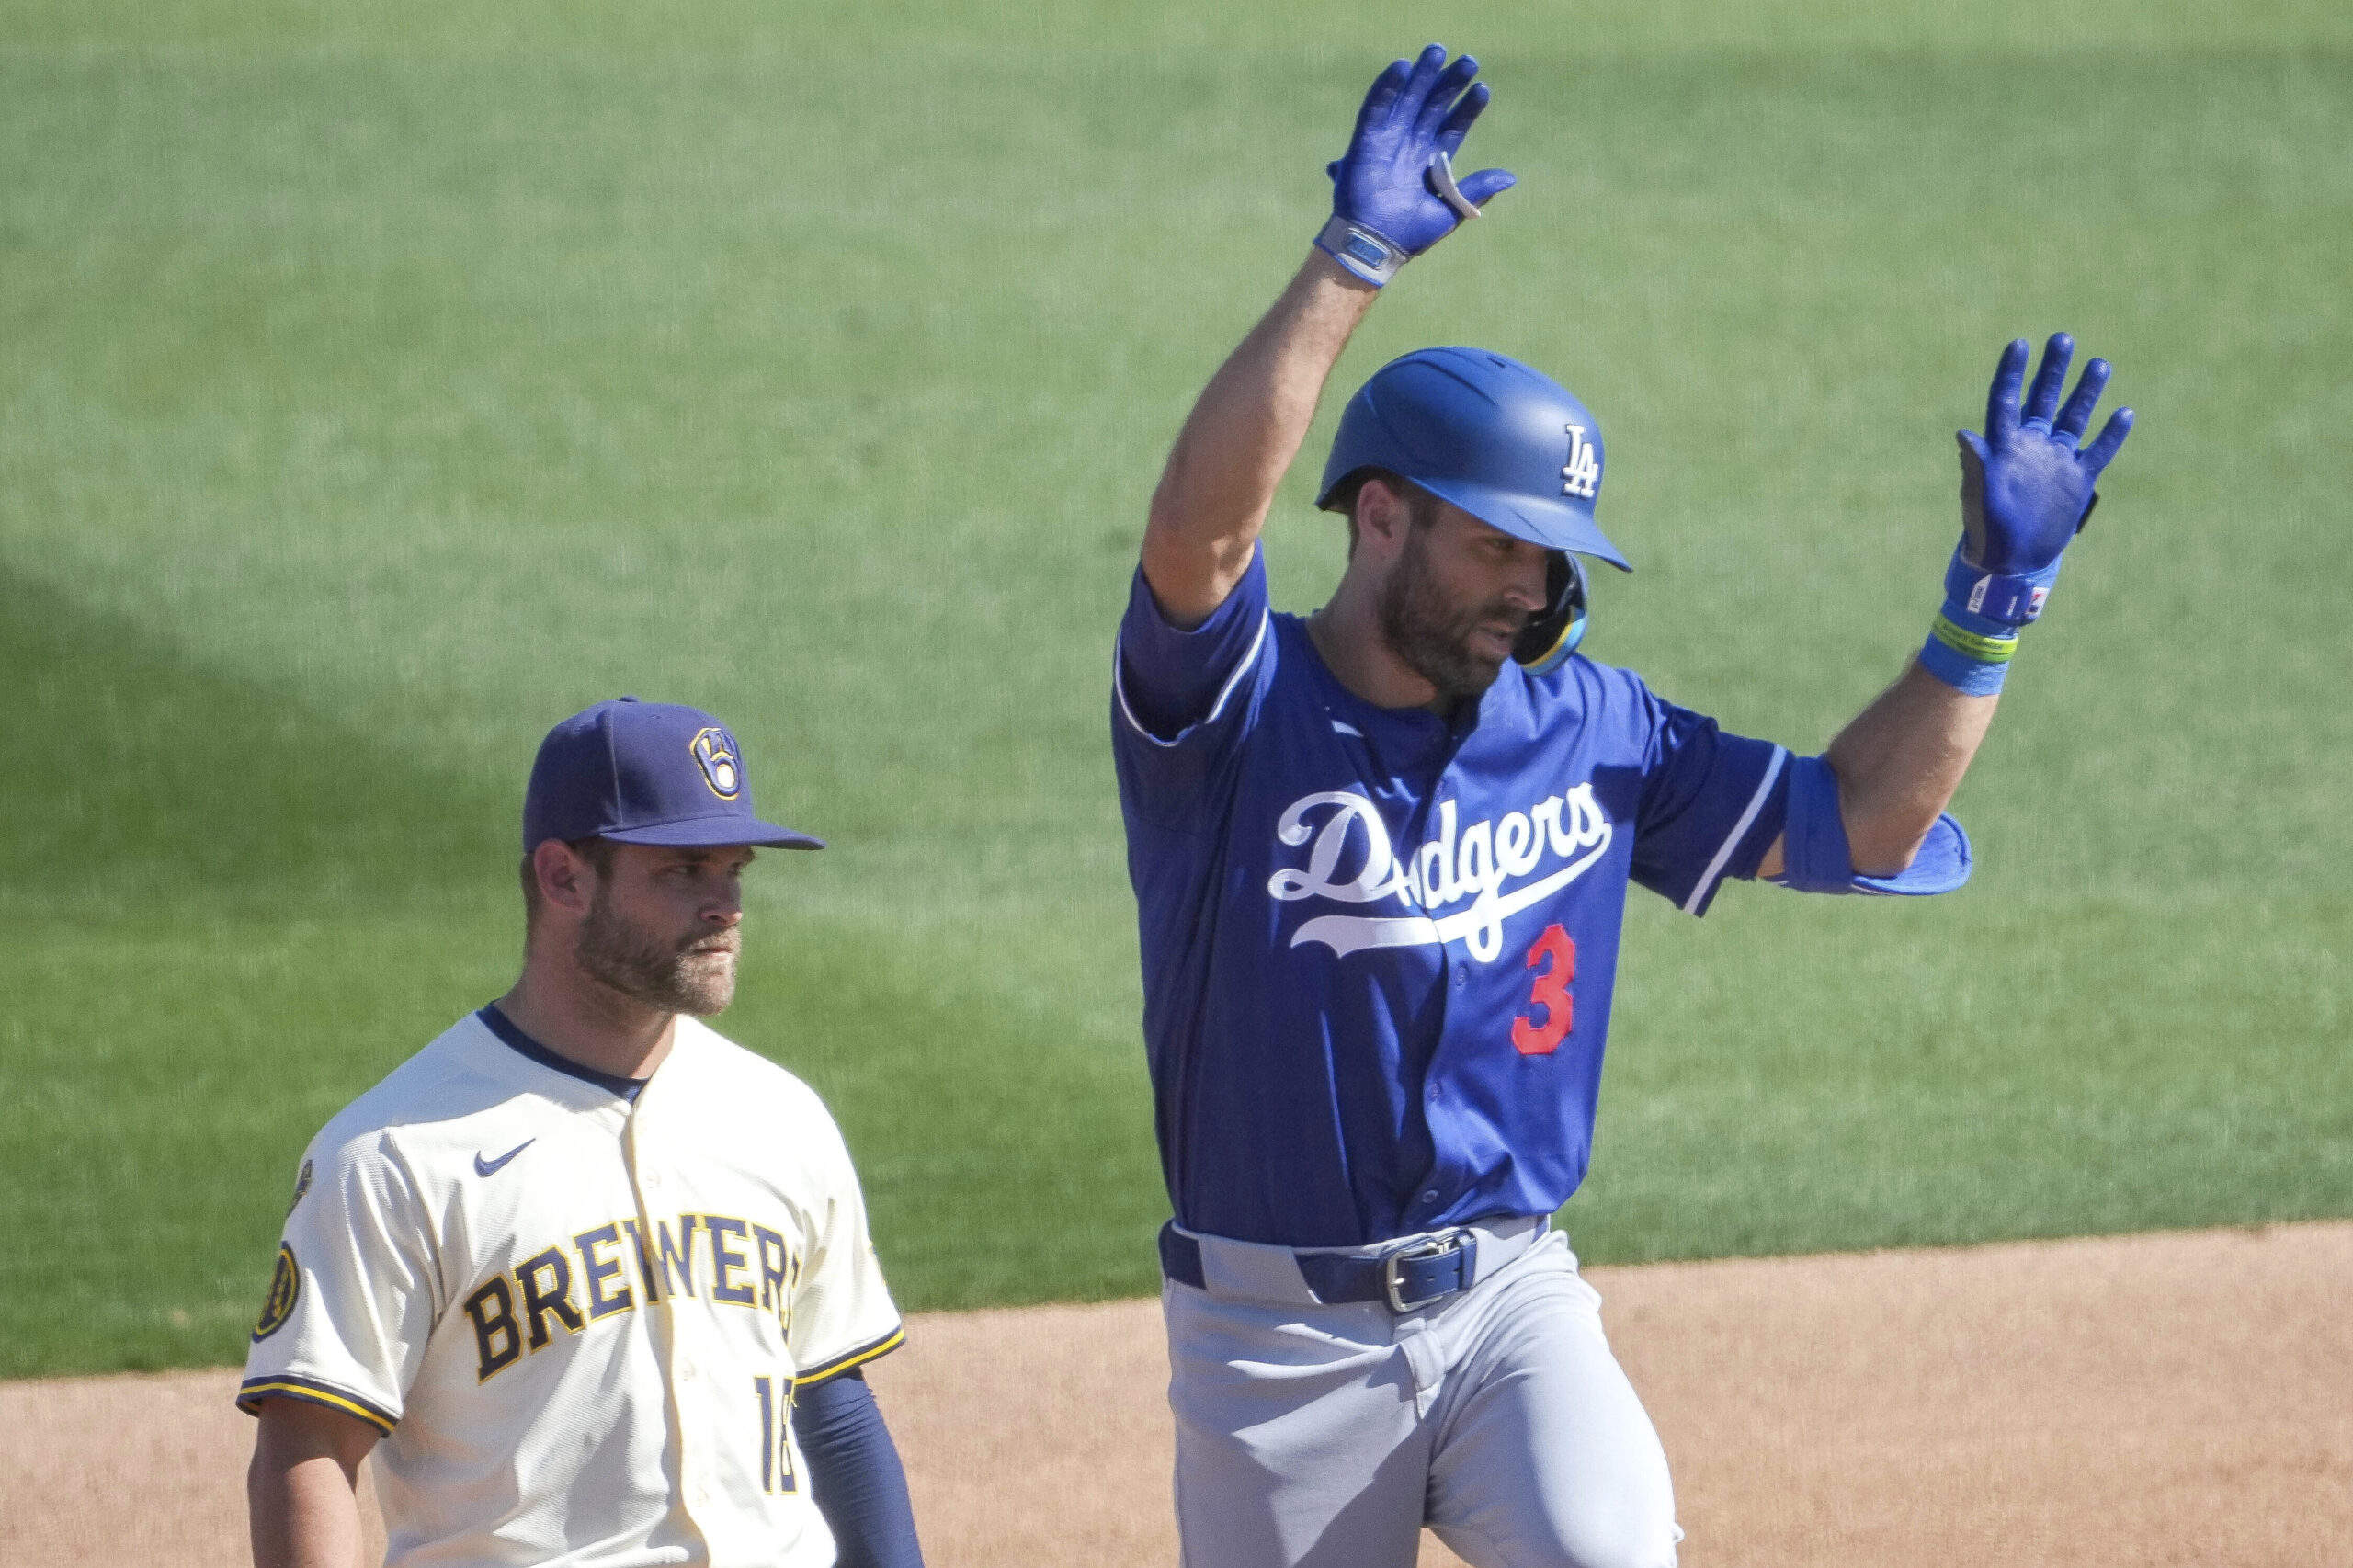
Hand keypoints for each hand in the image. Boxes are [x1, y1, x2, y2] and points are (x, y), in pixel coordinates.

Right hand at [1328, 45, 1514, 256]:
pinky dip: (1386, 87)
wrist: (1375, 246)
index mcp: (1433, 161)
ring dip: (1422, 76)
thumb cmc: (1411, 233)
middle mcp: (1412, 145)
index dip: (1468, 108)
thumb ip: (1477, 189)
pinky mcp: (1365, 141)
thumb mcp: (1451, 210)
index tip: (1483, 89)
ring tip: (1438, 51)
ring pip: (1408, 99)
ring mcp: (1389, 140)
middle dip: (1450, 83)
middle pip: (1434, 105)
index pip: (1454, 126)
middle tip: (1468, 61)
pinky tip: (1402, 67)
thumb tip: (1510, 178)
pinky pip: (1376, 108)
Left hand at [1957, 333, 2133, 572]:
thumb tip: (1964, 434)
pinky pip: (2098, 451)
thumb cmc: (1986, 528)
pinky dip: (2111, 434)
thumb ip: (1975, 464)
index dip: (2012, 373)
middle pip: (2043, 399)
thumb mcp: (1978, 495)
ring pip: (2074, 418)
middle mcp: (2031, 446)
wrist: (2011, 560)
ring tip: (2098, 363)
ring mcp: (2056, 461)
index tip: (2019, 343)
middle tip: (2062, 338)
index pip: (2007, 400)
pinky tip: (2124, 412)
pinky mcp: (2077, 480)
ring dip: (2085, 392)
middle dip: (2053, 370)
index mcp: (2004, 446)